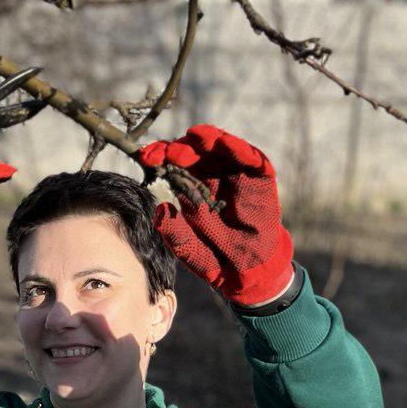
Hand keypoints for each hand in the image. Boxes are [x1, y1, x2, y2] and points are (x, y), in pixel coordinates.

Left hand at [137, 125, 293, 305]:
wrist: (252, 269)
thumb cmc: (218, 258)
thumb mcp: (192, 252)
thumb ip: (177, 236)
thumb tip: (161, 211)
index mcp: (190, 188)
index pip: (172, 165)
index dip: (159, 156)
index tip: (147, 158)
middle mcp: (211, 175)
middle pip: (192, 149)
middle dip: (178, 147)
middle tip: (169, 154)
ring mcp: (235, 173)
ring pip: (218, 144)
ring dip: (205, 139)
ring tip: (194, 140)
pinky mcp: (259, 176)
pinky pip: (249, 156)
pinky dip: (237, 147)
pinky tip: (224, 143)